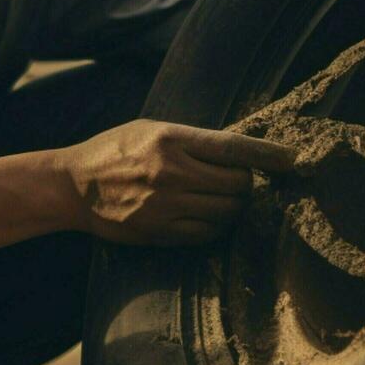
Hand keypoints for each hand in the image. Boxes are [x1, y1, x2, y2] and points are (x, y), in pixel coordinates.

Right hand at [57, 119, 297, 245]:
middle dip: (247, 184)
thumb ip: (194, 140)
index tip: (292, 160)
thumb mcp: (153, 130)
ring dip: (233, 206)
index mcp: (172, 139)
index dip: (269, 155)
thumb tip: (240, 152)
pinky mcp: (159, 231)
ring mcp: (165, 205)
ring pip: (227, 211)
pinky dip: (216, 226)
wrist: (71, 185)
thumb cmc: (116, 150)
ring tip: (221, 198)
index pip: (235, 147)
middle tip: (238, 182)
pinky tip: (206, 216)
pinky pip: (207, 233)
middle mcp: (171, 172)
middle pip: (238, 184)